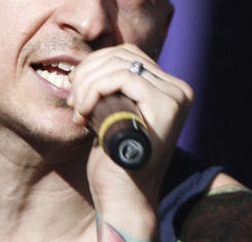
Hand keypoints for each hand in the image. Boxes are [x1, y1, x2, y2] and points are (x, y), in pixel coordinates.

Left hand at [66, 44, 193, 237]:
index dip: (93, 66)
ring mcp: (175, 97)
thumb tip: (89, 63)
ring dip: (87, 85)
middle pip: (121, 55)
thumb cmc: (114, 159)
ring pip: (118, 65)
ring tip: (78, 110)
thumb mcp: (113, 114)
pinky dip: (94, 90)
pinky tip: (84, 113)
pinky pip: (122, 78)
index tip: (75, 93)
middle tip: (73, 102)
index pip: (125, 54)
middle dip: (87, 74)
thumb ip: (112, 87)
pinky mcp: (166, 106)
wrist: (124, 196)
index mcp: (169, 88)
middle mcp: (178, 89)